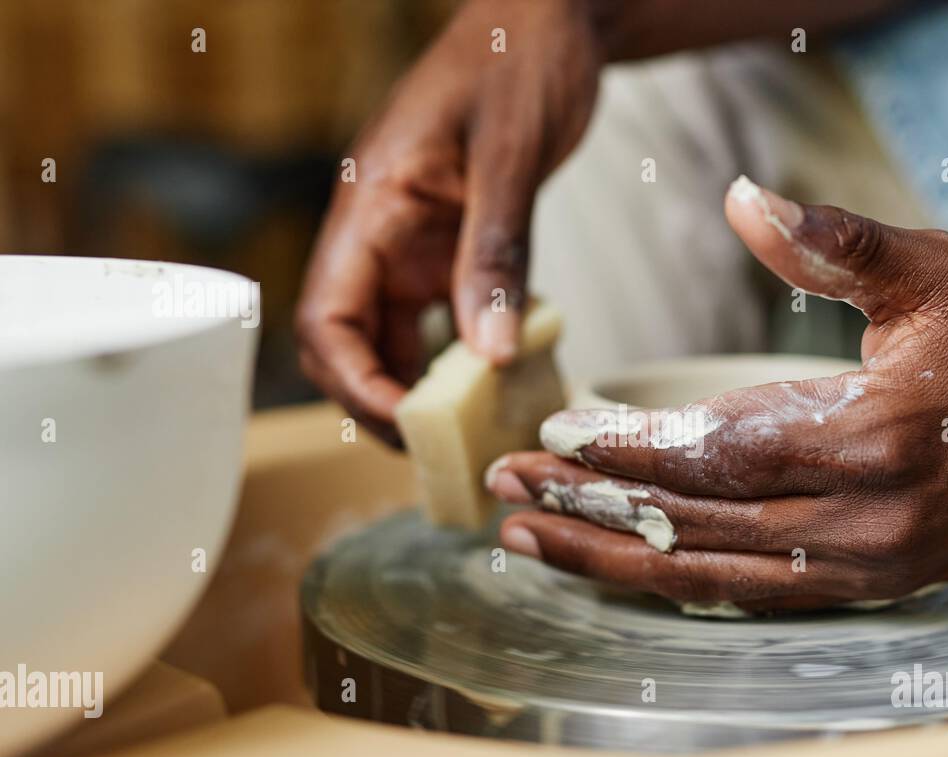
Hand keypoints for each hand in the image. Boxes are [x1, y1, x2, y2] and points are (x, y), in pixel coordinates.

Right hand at [295, 0, 602, 443]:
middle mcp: (381, 235)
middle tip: (440, 451)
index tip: (407, 428)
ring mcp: (415, 245)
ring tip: (469, 436)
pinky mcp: (450, 249)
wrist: (547, 20)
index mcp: (370, 207)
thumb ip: (494, 255)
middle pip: (350, 344)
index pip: (328, 318)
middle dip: (382, 404)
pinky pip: (442, 321)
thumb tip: (487, 355)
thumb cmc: (517, 60)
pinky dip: (462, 360)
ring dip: (422, 391)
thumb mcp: (508, 160)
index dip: (356, 385)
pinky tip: (497, 386)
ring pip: (395, 340)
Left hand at [485, 177, 947, 609]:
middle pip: (697, 529)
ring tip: (538, 542)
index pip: (717, 457)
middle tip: (507, 494)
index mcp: (871, 440)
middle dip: (593, 510)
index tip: (551, 436)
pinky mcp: (876, 585)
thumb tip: (742, 200)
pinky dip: (683, 584)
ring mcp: (870, 568)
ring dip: (619, 561)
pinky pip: (757, 598)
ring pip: (716, 580)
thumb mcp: (931, 269)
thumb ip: (832, 243)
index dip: (627, 450)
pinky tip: (628, 568)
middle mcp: (864, 523)